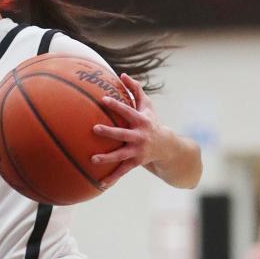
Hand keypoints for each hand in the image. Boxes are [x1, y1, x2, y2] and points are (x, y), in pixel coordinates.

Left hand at [90, 73, 170, 188]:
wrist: (166, 146)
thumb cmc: (151, 122)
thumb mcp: (147, 106)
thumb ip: (136, 90)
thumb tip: (123, 74)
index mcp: (141, 120)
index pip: (127, 111)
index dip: (116, 105)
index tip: (103, 100)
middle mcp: (139, 136)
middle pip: (122, 134)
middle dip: (109, 132)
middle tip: (94, 128)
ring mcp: (138, 150)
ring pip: (120, 155)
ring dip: (107, 158)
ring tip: (93, 159)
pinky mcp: (136, 163)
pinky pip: (122, 171)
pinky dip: (112, 178)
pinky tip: (100, 184)